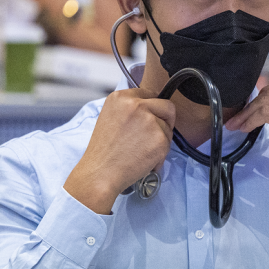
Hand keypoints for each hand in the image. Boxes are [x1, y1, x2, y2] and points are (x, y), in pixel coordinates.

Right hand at [63, 89, 175, 214]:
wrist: (99, 174)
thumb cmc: (103, 152)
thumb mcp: (110, 118)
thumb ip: (130, 110)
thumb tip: (151, 110)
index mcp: (121, 97)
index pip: (150, 94)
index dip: (153, 110)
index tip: (150, 120)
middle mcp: (136, 104)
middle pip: (166, 106)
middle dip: (165, 122)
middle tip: (153, 137)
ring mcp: (149, 120)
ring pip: (168, 128)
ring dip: (161, 141)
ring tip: (141, 152)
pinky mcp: (159, 138)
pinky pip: (168, 145)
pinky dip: (160, 156)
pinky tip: (144, 161)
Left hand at [225, 78, 268, 206]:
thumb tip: (268, 109)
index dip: (265, 93)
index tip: (252, 107)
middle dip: (252, 103)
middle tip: (239, 117)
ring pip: (267, 101)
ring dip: (248, 113)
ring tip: (238, 124)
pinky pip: (265, 113)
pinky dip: (251, 120)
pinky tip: (246, 128)